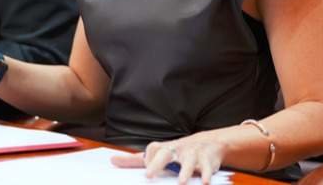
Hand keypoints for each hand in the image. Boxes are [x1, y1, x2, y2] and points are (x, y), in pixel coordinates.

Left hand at [111, 133, 225, 183]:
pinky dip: (207, 173)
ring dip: (185, 170)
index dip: (149, 160)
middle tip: (149, 175)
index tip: (147, 174)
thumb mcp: (158, 154)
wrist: (209, 142)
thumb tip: (113, 161)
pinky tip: (204, 182)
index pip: (153, 150)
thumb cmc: (177, 152)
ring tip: (181, 182)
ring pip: (189, 159)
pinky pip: (208, 166)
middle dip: (157, 163)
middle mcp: (177, 149)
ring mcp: (193, 153)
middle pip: (166, 152)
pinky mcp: (208, 159)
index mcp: (164, 149)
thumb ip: (136, 160)